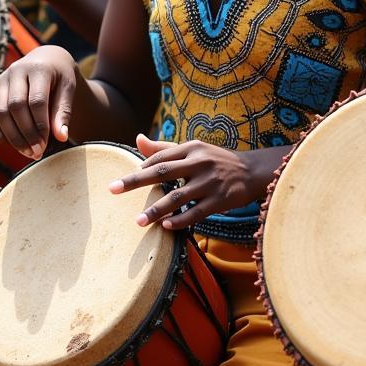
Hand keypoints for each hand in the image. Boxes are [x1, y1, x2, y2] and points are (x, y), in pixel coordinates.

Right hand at [0, 45, 77, 157]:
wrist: (45, 59)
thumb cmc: (59, 76)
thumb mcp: (68, 88)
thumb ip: (63, 111)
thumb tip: (61, 136)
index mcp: (38, 68)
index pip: (37, 100)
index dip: (40, 125)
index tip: (45, 145)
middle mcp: (16, 71)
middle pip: (15, 106)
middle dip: (26, 133)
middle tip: (37, 153)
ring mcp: (1, 80)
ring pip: (0, 112)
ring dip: (12, 137)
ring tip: (28, 153)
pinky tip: (13, 145)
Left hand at [109, 135, 272, 229]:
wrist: (252, 171)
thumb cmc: (215, 160)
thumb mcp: (193, 149)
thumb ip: (164, 148)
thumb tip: (136, 138)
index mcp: (191, 148)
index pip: (160, 157)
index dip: (140, 169)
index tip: (121, 181)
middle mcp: (199, 162)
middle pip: (162, 172)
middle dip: (136, 181)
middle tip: (113, 189)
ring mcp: (210, 182)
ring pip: (178, 197)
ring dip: (156, 209)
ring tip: (138, 221)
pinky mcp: (220, 200)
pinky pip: (196, 212)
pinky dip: (180, 220)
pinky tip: (165, 227)